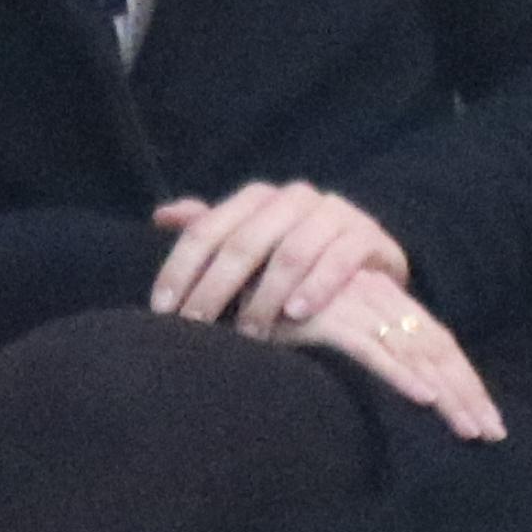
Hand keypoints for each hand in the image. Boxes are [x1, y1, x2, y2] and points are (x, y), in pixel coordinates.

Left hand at [154, 180, 404, 333]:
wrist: (368, 269)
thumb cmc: (297, 262)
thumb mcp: (252, 245)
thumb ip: (212, 231)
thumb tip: (161, 215)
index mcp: (259, 198)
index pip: (207, 229)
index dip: (180, 268)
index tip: (162, 309)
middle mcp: (295, 198)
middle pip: (245, 242)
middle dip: (216, 288)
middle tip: (199, 327)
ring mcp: (335, 213)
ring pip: (291, 252)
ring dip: (266, 296)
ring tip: (250, 334)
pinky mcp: (369, 235)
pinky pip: (340, 258)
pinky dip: (317, 286)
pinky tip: (298, 314)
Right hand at [279, 268, 507, 443]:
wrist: (228, 281)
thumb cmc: (275, 310)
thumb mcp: (326, 329)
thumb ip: (358, 347)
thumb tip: (392, 385)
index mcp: (384, 301)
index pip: (437, 344)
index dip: (465, 381)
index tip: (485, 417)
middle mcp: (378, 300)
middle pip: (438, 352)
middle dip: (468, 394)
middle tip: (493, 433)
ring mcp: (355, 308)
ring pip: (415, 354)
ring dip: (447, 393)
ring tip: (470, 429)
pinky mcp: (327, 321)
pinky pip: (371, 350)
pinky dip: (400, 374)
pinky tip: (424, 399)